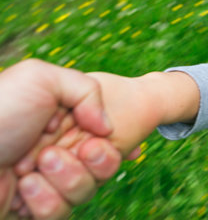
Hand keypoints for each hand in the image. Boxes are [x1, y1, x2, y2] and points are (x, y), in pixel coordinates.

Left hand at [0, 59, 112, 218]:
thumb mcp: (41, 79)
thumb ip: (87, 90)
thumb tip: (107, 129)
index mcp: (65, 121)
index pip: (107, 137)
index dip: (106, 143)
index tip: (96, 140)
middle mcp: (60, 149)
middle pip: (104, 166)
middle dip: (88, 162)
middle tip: (53, 153)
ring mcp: (48, 181)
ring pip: (85, 191)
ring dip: (63, 179)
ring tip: (29, 169)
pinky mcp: (34, 208)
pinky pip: (60, 213)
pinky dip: (44, 201)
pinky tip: (22, 187)